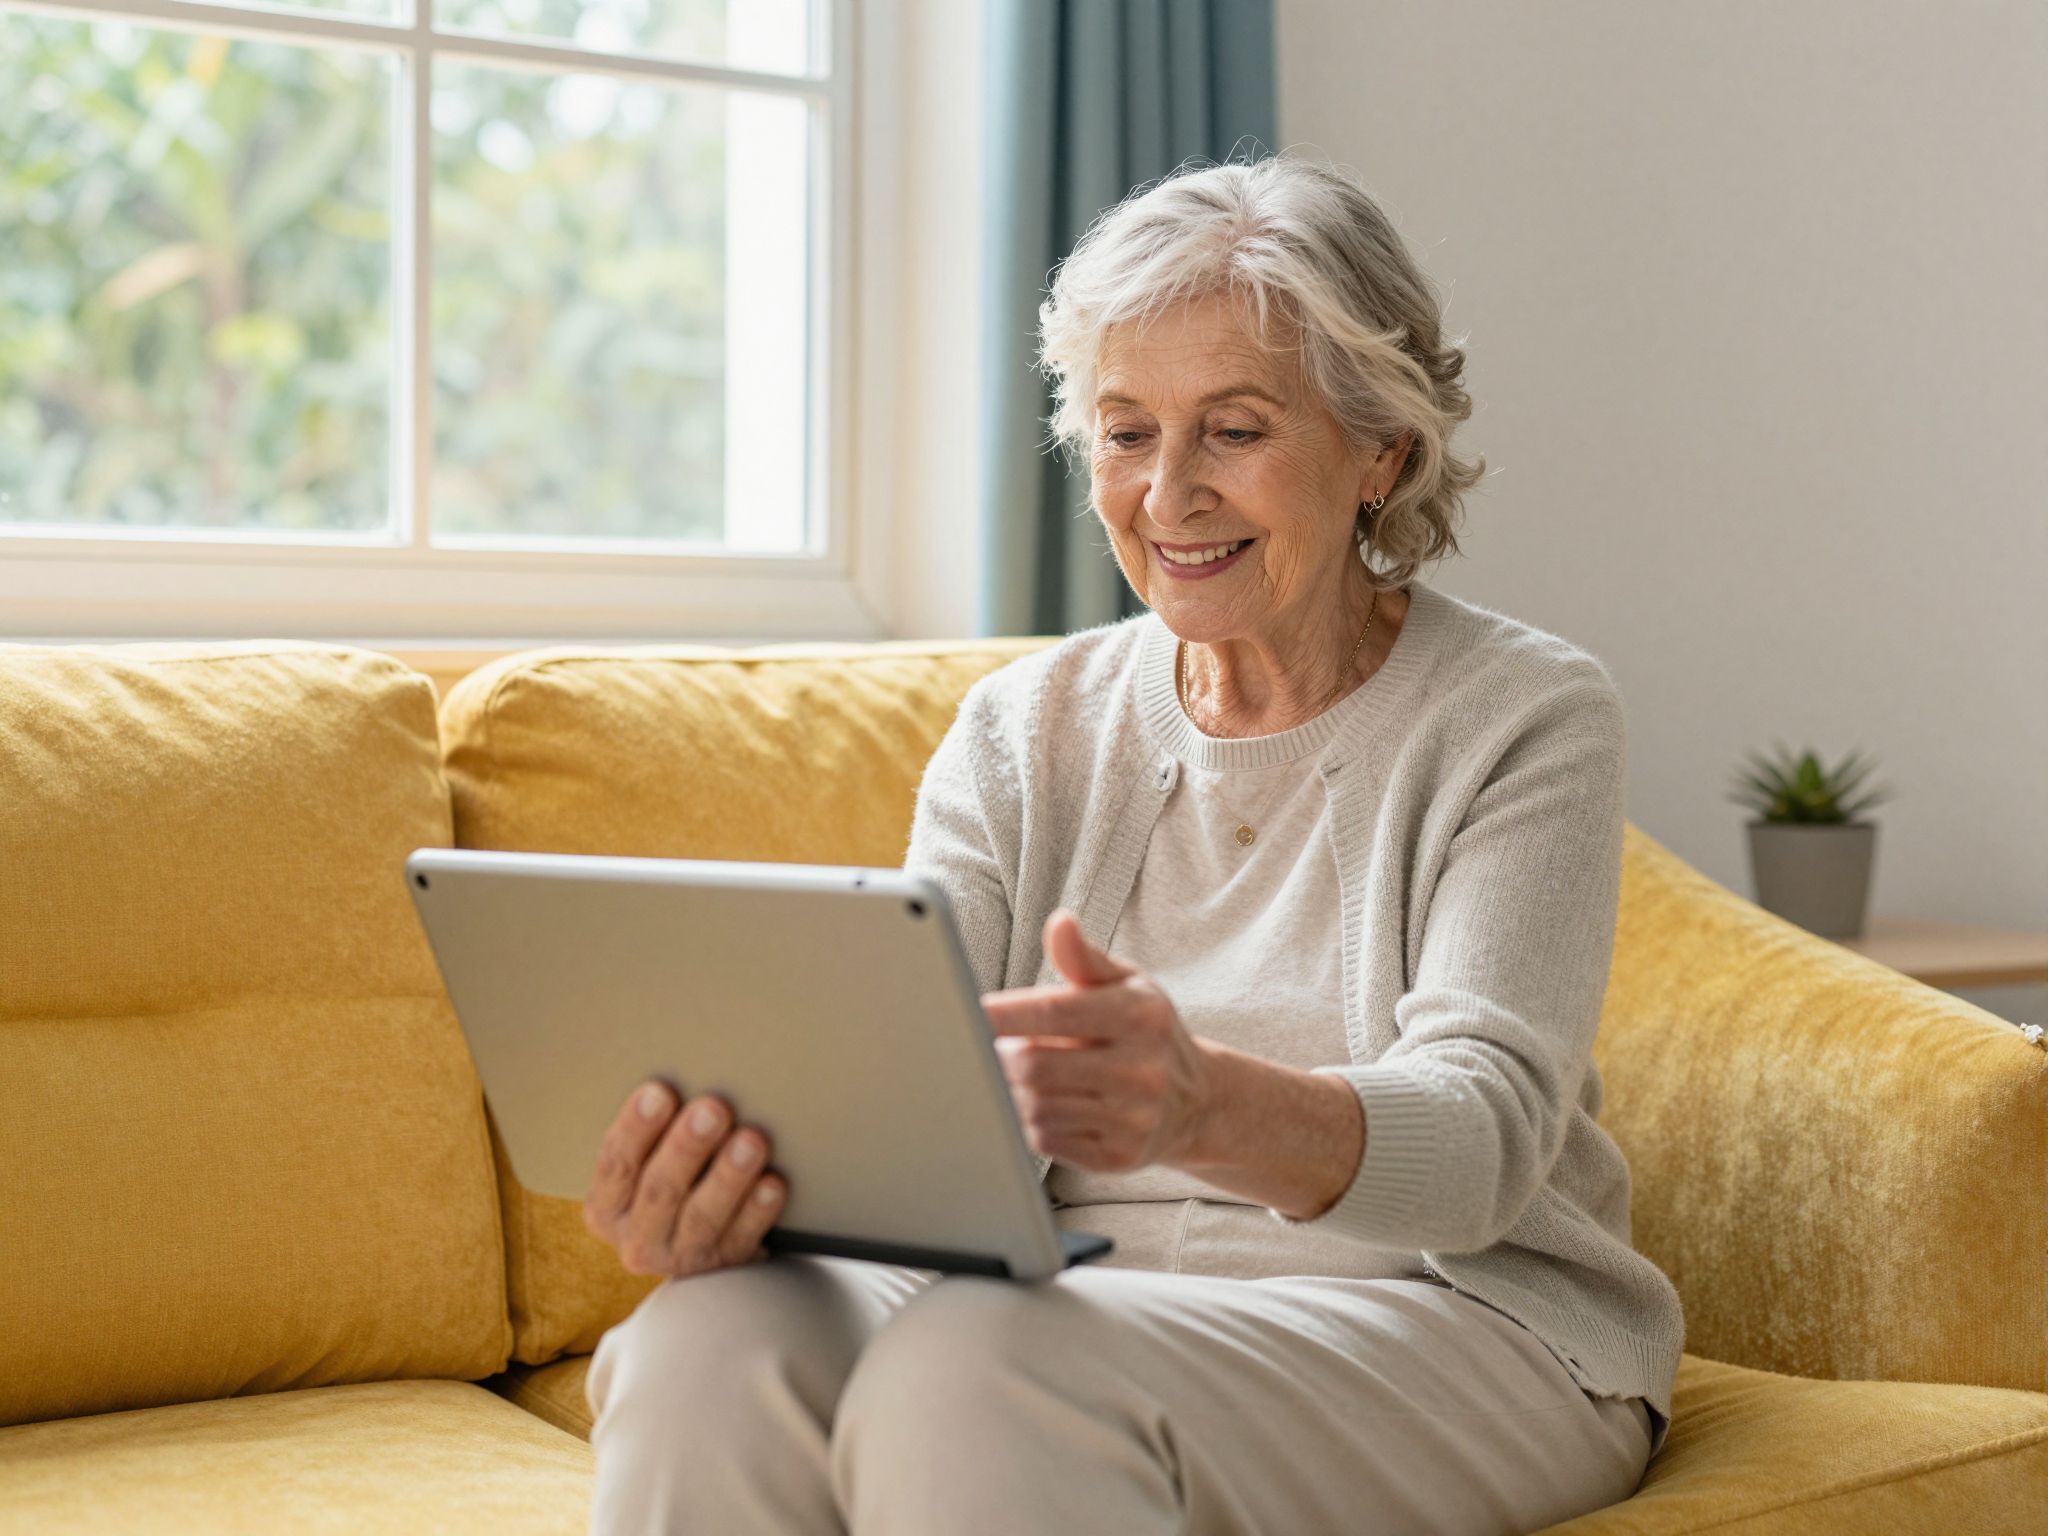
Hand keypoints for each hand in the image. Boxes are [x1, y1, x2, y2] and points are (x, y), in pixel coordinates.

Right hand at [582, 1081, 787, 1277]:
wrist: (697, 1241)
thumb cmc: (669, 1177)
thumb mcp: (645, 1162)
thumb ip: (654, 1134)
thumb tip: (682, 1080)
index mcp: (606, 1206)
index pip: (617, 1163)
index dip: (636, 1128)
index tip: (659, 1091)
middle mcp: (637, 1237)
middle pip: (660, 1189)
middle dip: (687, 1146)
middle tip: (713, 1108)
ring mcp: (679, 1258)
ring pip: (702, 1216)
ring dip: (728, 1176)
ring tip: (751, 1140)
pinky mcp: (722, 1265)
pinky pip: (742, 1239)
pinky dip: (758, 1210)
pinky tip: (773, 1183)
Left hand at [981, 909, 1213, 1172]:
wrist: (1197, 1101)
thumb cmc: (1146, 1031)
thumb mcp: (1126, 984)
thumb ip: (1084, 958)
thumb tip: (1060, 923)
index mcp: (1141, 1016)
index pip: (1056, 1012)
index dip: (1005, 1013)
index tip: (968, 1011)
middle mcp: (1143, 1070)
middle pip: (1035, 1066)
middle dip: (998, 1056)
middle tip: (981, 1046)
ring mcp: (1134, 1119)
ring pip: (1036, 1107)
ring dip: (1009, 1090)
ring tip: (1009, 1074)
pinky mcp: (1119, 1157)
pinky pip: (1047, 1141)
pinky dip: (1027, 1123)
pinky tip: (1033, 1104)